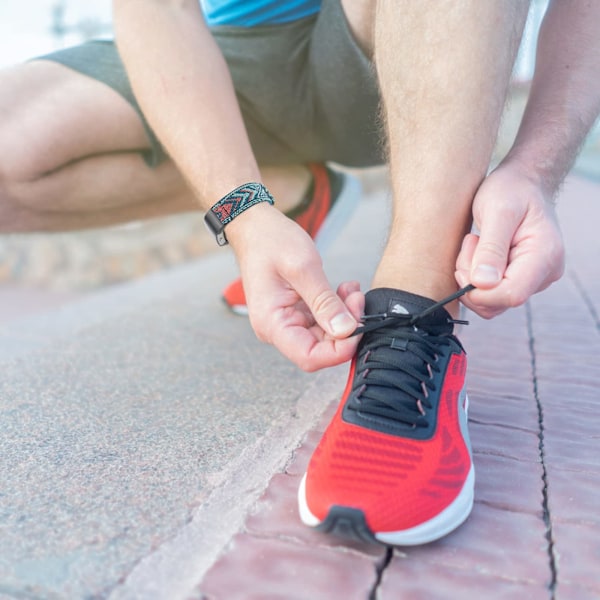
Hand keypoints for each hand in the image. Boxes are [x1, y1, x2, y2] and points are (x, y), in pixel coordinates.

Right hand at [227, 204, 363, 370]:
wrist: (254, 226)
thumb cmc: (270, 241)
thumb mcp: (303, 268)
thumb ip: (325, 302)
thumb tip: (347, 330)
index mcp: (272, 324)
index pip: (310, 357)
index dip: (339, 349)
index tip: (358, 325)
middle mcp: (277, 329)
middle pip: (321, 348)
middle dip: (345, 328)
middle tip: (357, 298)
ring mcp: (286, 321)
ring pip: (325, 335)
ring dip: (344, 316)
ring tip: (351, 290)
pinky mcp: (295, 312)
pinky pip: (322, 321)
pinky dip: (337, 308)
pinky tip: (344, 290)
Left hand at [455, 163, 564, 318]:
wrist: (522, 182)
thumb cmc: (511, 190)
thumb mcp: (497, 211)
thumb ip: (491, 249)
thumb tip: (482, 284)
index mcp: (545, 256)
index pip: (510, 295)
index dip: (479, 290)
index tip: (464, 264)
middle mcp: (544, 273)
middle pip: (499, 301)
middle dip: (472, 281)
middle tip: (470, 244)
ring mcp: (533, 279)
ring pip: (492, 301)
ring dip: (471, 278)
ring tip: (475, 244)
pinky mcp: (520, 278)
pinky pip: (491, 293)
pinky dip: (476, 278)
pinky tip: (477, 253)